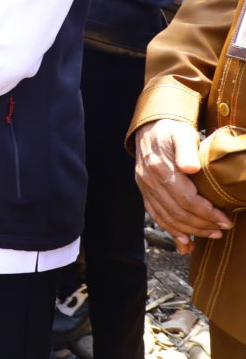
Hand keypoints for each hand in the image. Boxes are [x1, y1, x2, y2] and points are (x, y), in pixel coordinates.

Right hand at [134, 119, 231, 252]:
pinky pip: (156, 216)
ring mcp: (145, 188)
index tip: (225, 220)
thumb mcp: (182, 133)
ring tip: (211, 235)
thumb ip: (187, 150)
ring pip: (167, 218)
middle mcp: (149, 181)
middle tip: (222, 230)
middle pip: (177, 212)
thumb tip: (191, 168)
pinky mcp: (144, 192)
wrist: (149, 128)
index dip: (207, 213)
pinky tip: (184, 242)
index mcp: (160, 168)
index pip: (185, 199)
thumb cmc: (171, 131)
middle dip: (202, 225)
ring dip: (190, 231)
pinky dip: (171, 231)